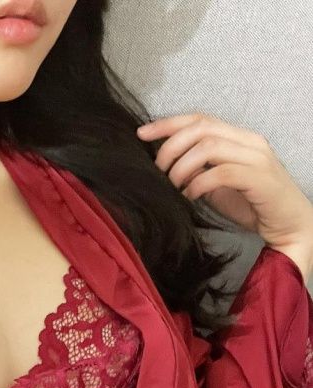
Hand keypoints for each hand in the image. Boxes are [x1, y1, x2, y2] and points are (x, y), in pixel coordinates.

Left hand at [136, 113, 312, 280]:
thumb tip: (167, 169)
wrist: (289, 225)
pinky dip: (198, 183)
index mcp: (238, 138)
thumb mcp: (217, 185)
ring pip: (209, 146)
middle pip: (201, 128)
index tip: (141, 134)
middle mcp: (249, 141)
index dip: (168, 123)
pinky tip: (189, 196)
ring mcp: (256, 158)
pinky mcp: (260, 179)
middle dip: (170, 146)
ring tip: (173, 185)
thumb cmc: (253, 205)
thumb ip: (198, 171)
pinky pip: (221, 172)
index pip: (200, 118)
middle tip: (157, 170)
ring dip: (182, 166)